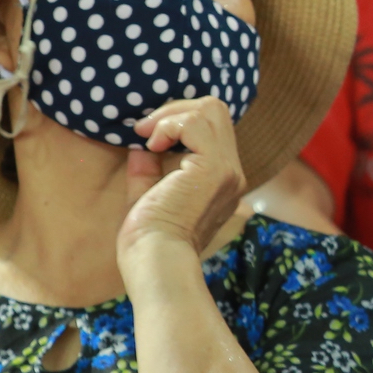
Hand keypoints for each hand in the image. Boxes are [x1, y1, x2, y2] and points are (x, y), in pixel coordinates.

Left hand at [118, 98, 245, 263]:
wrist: (155, 263)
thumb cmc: (148, 242)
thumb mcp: (147, 197)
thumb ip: (148, 171)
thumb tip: (140, 148)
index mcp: (220, 181)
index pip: (213, 129)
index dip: (179, 122)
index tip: (148, 138)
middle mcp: (232, 173)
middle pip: (216, 110)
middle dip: (176, 110)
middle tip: (146, 130)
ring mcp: (226, 170)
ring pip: (211, 109)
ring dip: (171, 115)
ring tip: (148, 136)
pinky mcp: (214, 170)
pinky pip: (196, 123)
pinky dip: (170, 124)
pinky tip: (153, 143)